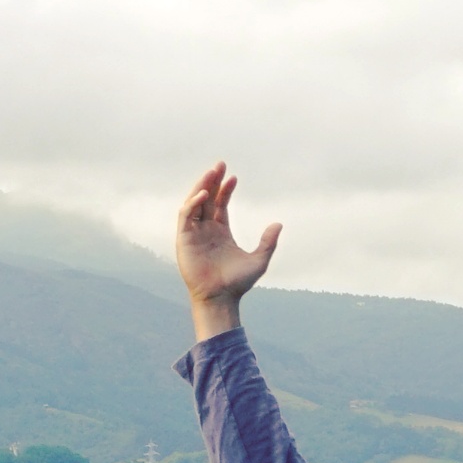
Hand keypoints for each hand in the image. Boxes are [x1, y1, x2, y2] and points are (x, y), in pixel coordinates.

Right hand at [176, 163, 280, 339]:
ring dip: (202, 186)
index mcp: (221, 231)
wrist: (222, 298)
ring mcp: (194, 233)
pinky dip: (193, 204)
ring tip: (211, 172)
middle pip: (207, 198)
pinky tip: (204, 195)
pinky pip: (186, 216)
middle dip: (212, 181)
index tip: (234, 177)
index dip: (226, 190)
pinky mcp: (184, 239)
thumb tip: (278, 224)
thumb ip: (268, 242)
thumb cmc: (238, 283)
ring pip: (195, 203)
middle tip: (220, 164)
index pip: (221, 204)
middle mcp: (206, 229)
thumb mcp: (259, 260)